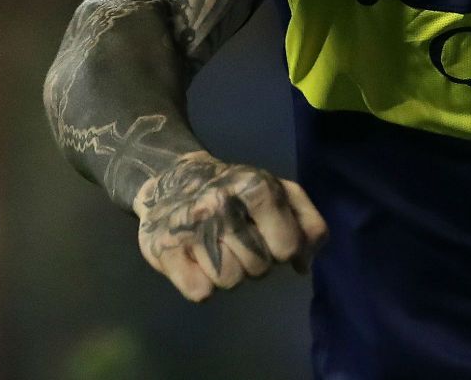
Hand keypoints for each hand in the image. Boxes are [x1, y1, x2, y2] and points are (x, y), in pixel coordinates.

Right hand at [132, 152, 327, 300]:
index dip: (284, 249)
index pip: (287, 247)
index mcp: (255, 187)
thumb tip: (303, 265)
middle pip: (259, 269)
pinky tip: (197, 259)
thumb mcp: (281, 193)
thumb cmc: (237, 191)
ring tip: (218, 248)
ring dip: (229, 272)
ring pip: (230, 282)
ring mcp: (189, 228)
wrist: (173, 179)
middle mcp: (220, 205)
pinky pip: (200, 292)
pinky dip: (202, 284)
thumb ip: (308, 225)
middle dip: (256, 261)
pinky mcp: (162, 250)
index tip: (271, 236)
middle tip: (240, 241)